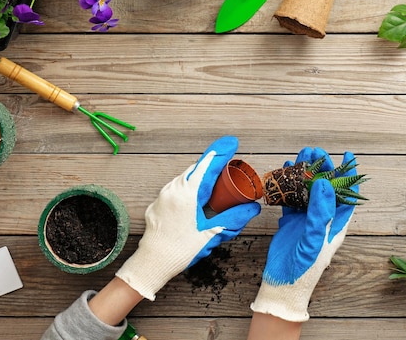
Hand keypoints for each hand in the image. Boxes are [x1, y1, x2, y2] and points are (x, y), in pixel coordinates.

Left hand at [116, 136, 261, 299]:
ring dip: (198, 177)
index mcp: (188, 192)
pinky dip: (186, 189)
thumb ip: (234, 218)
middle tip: (226, 166)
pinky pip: (174, 191)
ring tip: (212, 183)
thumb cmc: (182, 249)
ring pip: (183, 179)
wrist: (152, 263)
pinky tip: (193, 201)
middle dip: (211, 165)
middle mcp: (173, 189)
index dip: (221, 152)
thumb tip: (253, 207)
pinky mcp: (156, 206)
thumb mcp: (213, 233)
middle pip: (195, 170)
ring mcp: (162, 197)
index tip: (231, 143)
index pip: (208, 165)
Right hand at [250, 147, 357, 321]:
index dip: (349, 174)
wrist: (282, 285)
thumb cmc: (304, 269)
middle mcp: (323, 219)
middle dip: (322, 168)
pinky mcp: (291, 223)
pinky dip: (288, 185)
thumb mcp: (314, 240)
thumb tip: (324, 184)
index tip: (348, 155)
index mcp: (335, 224)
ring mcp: (307, 220)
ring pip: (308, 190)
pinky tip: (283, 172)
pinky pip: (291, 199)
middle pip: (326, 187)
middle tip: (315, 151)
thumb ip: (320, 213)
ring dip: (305, 173)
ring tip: (300, 155)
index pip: (347, 194)